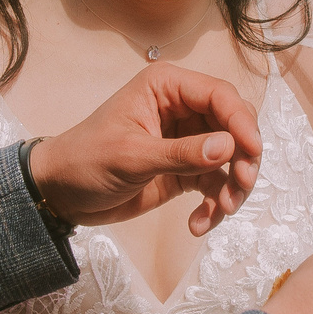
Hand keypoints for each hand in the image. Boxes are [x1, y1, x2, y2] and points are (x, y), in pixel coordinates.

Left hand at [26, 63, 261, 234]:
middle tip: (241, 188)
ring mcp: (186, 140)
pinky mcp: (185, 169)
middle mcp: (182, 109)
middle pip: (234, 126)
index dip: (242, 122)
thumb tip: (228, 147)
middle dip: (242, 158)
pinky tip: (198, 225)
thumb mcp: (131, 157)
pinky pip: (214, 184)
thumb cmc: (85, 162)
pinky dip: (215, 206)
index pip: (220, 96)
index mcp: (166, 88)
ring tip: (222, 212)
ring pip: (230, 158)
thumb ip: (181, 153)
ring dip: (232, 187)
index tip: (251, 153)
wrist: (61, 195)